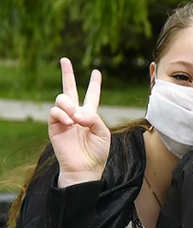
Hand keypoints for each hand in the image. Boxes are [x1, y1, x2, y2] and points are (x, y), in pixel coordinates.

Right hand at [50, 58, 110, 186]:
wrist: (84, 168)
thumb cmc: (96, 153)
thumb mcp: (103, 133)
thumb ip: (93, 118)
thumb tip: (77, 113)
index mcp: (90, 115)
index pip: (92, 96)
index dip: (94, 84)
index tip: (96, 72)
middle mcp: (76, 114)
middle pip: (70, 90)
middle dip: (67, 74)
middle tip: (64, 60)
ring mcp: (64, 119)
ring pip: (62, 99)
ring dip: (69, 105)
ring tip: (75, 119)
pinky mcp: (54, 126)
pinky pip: (54, 112)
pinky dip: (62, 115)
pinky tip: (69, 122)